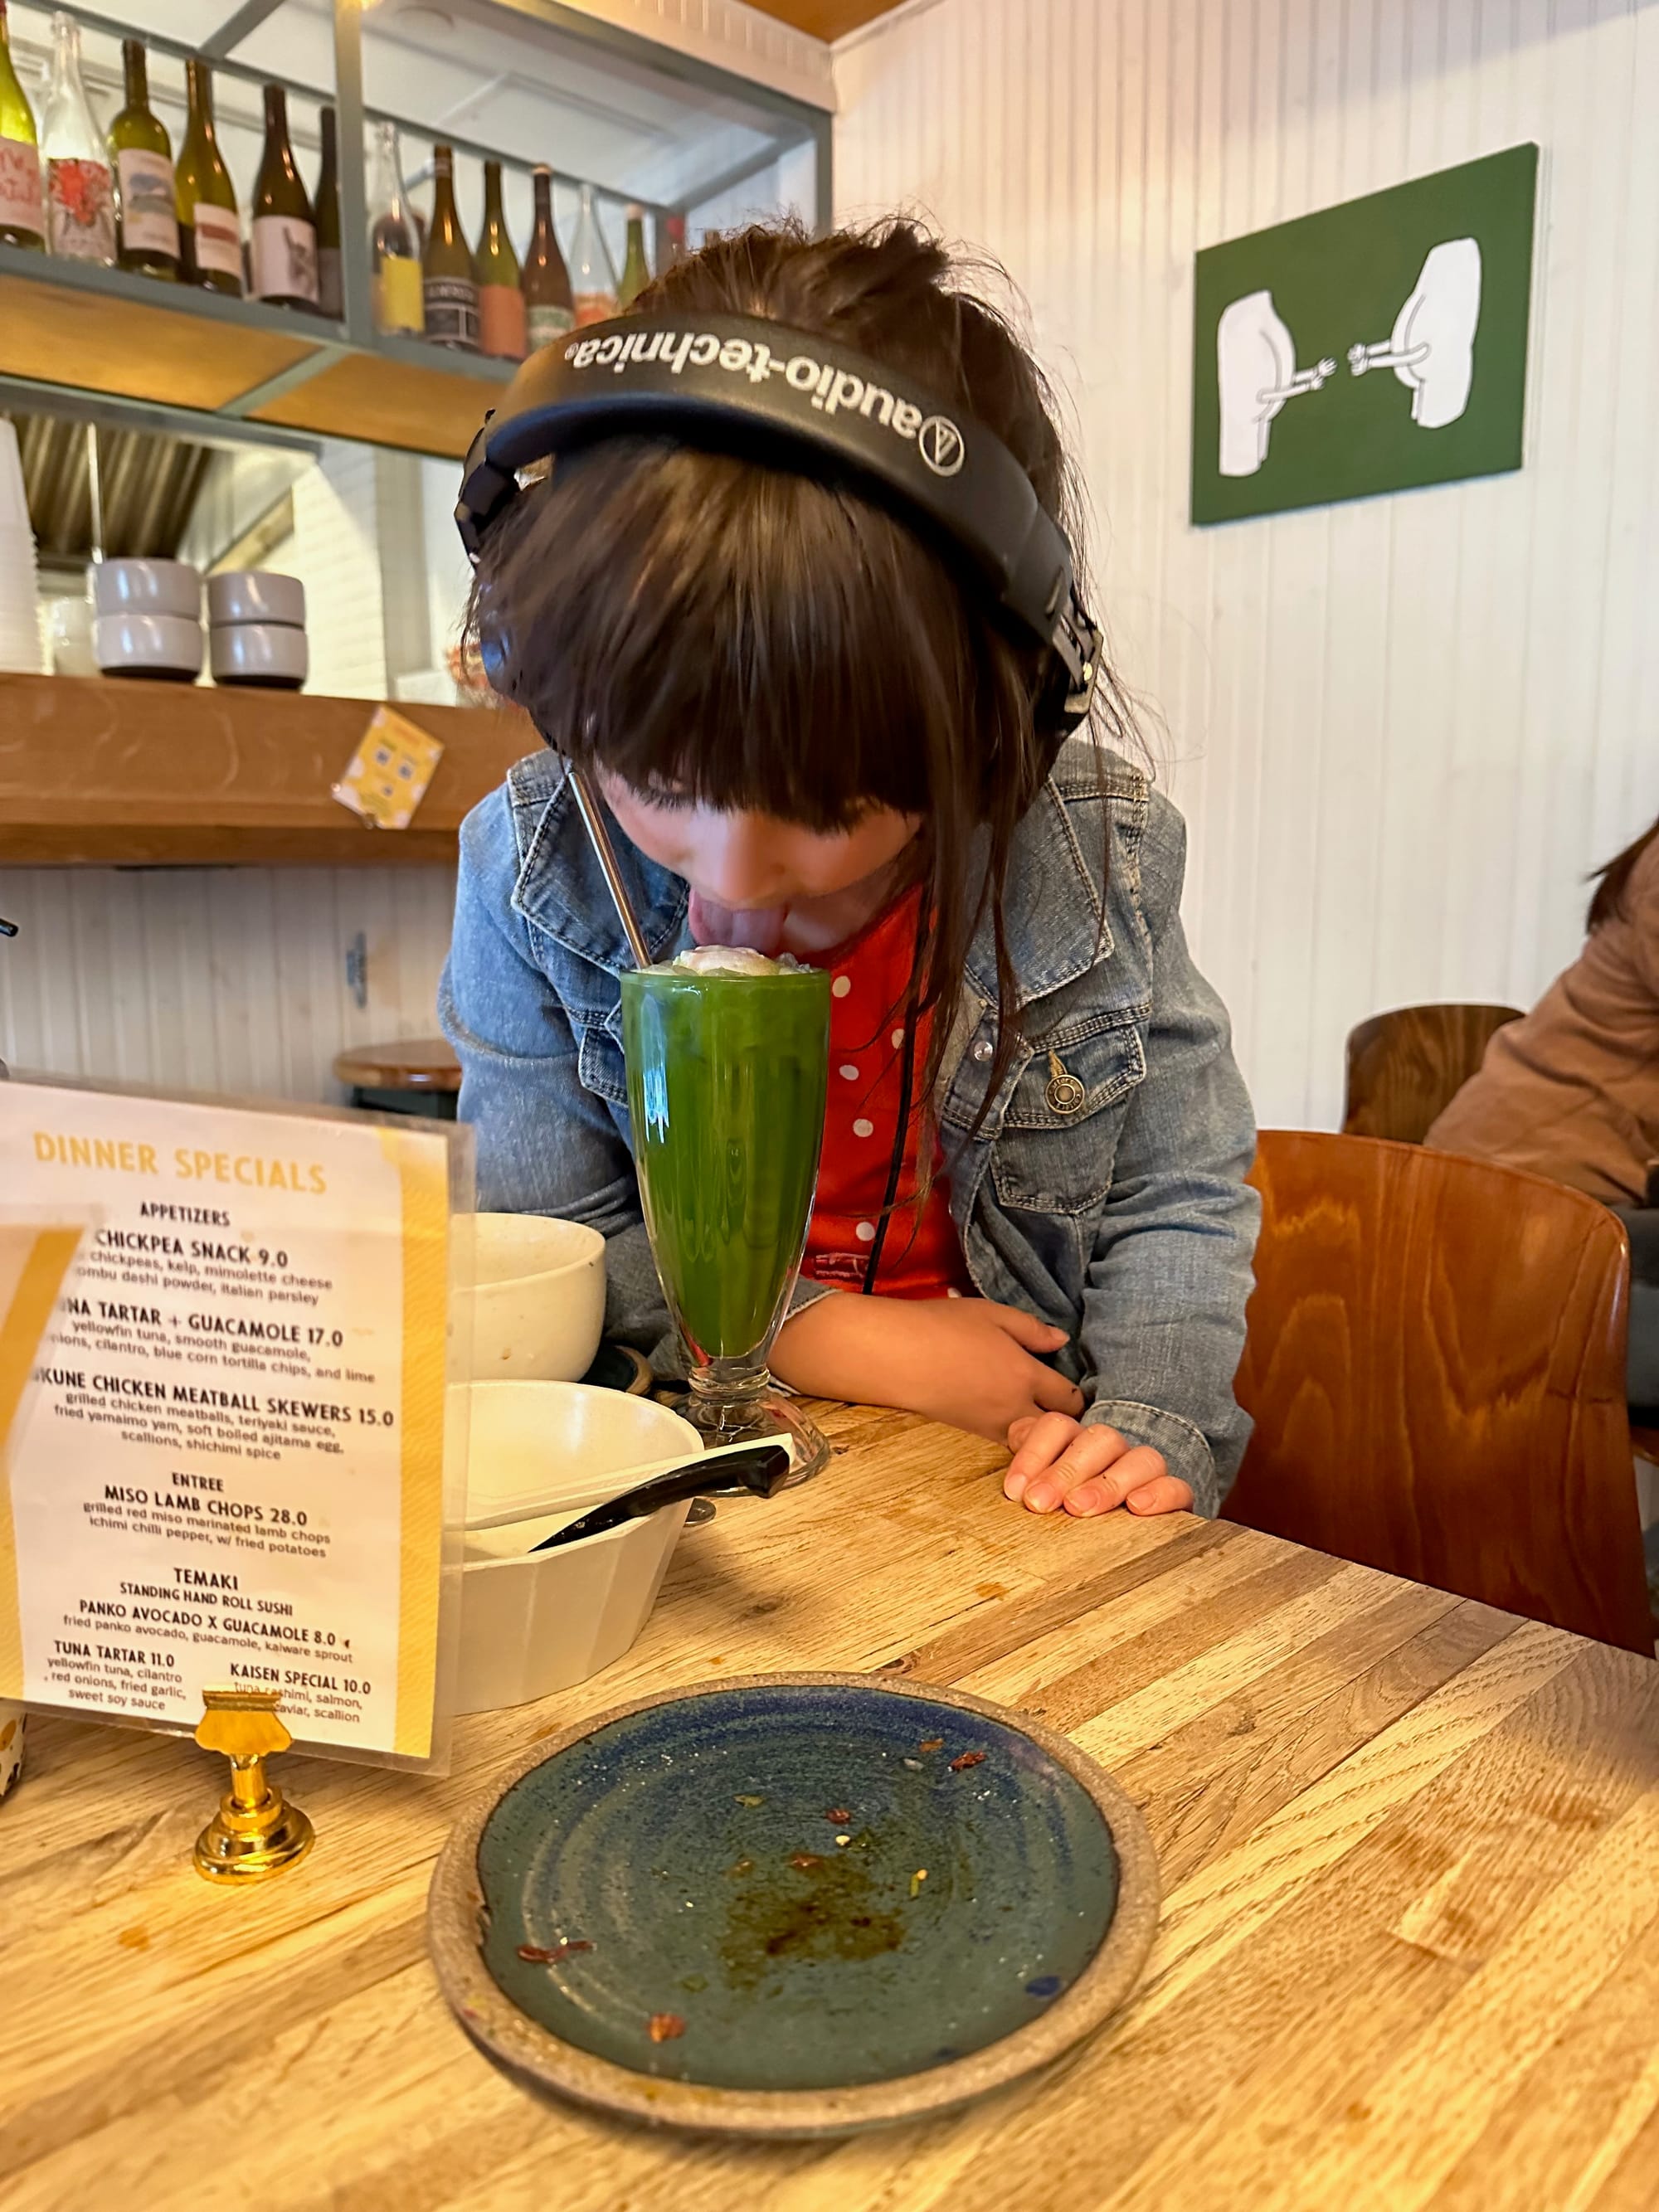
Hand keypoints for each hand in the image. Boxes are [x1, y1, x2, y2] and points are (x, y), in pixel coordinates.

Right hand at [771, 1293, 1085, 1441]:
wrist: (895, 1355)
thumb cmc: (941, 1326)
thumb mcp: (991, 1314)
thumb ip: (1031, 1330)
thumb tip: (1062, 1340)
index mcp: (1025, 1374)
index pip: (1070, 1398)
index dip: (1077, 1395)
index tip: (1075, 1387)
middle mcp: (1015, 1408)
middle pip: (1060, 1429)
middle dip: (1068, 1423)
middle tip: (1065, 1410)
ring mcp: (992, 1427)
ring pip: (1034, 1442)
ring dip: (1043, 1434)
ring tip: (1041, 1419)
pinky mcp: (971, 1434)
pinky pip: (1007, 1443)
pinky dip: (1018, 1438)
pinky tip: (1011, 1420)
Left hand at [1004, 1412, 1192, 1517]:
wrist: (1113, 1532)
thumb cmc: (1062, 1507)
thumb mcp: (1038, 1488)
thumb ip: (1026, 1475)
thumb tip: (1015, 1484)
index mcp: (1074, 1440)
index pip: (1057, 1427)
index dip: (1035, 1453)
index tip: (1015, 1491)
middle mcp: (1112, 1449)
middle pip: (1099, 1439)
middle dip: (1065, 1471)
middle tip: (1040, 1502)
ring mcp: (1144, 1470)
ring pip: (1140, 1459)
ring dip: (1107, 1483)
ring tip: (1079, 1508)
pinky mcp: (1173, 1497)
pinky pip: (1177, 1487)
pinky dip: (1160, 1494)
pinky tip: (1137, 1507)